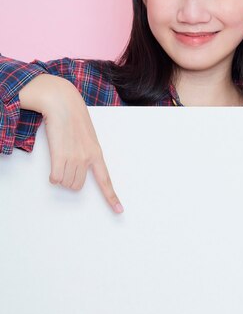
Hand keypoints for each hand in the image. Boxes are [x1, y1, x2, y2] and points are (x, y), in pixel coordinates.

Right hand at [39, 79, 123, 213]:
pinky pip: (56, 178)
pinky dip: (53, 176)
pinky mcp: (60, 155)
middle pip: (77, 186)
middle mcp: (87, 157)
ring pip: (66, 183)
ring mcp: (74, 157)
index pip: (106, 180)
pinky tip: (53, 164)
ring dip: (60, 176)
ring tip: (59, 158)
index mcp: (97, 153)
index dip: (111, 197)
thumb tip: (80, 166)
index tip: (119, 211)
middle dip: (69, 180)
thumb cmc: (73, 117)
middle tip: (65, 163)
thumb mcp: (87, 135)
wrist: (63, 103)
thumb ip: (87, 151)